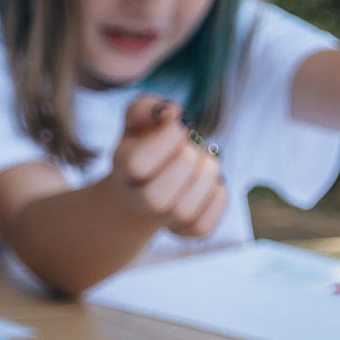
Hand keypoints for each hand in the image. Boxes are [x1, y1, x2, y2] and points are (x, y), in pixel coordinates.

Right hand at [104, 95, 230, 239]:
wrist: (151, 175)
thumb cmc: (147, 139)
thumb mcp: (141, 116)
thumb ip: (149, 107)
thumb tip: (171, 113)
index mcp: (123, 167)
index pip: (136, 165)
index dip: (165, 141)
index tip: (180, 126)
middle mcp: (137, 199)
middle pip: (156, 198)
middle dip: (186, 165)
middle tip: (195, 146)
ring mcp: (161, 219)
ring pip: (182, 213)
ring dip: (205, 180)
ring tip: (207, 160)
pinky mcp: (185, 231)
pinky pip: (201, 228)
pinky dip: (216, 200)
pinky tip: (213, 182)